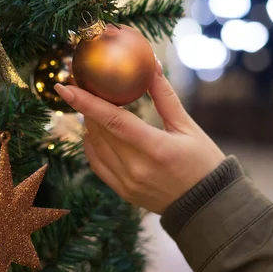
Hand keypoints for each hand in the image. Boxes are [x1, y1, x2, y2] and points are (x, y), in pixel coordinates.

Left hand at [54, 61, 224, 213]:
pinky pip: (97, 164)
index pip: (113, 121)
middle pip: (100, 131)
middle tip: (79, 84)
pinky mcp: (123, 192)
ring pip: (95, 146)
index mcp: (156, 149)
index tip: (64, 87)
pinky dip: (92, 145)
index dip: (86, 102)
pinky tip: (94, 131)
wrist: (208, 207)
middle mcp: (137, 168)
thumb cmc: (203, 162)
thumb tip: (150, 64)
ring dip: (88, 123)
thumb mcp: (187, 126)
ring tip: (88, 103)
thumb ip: (164, 95)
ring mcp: (127, 183)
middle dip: (85, 106)